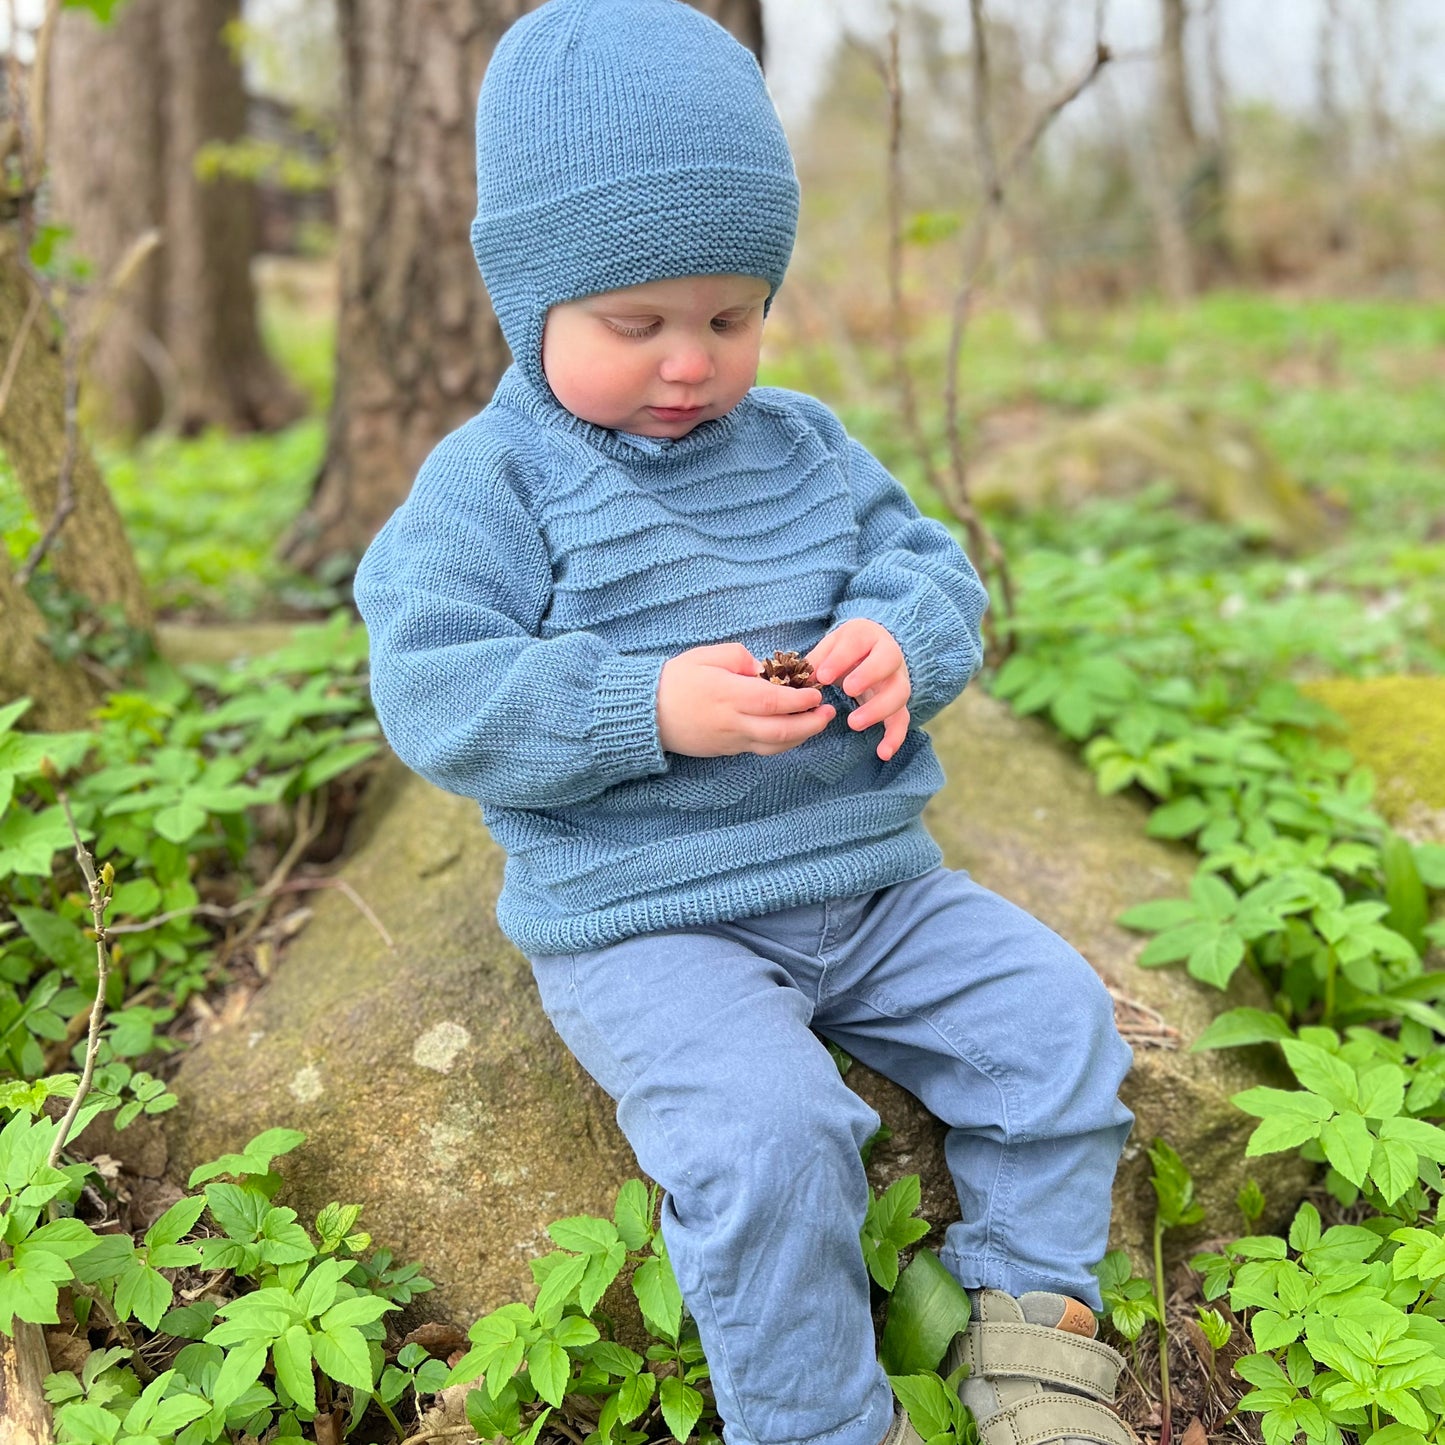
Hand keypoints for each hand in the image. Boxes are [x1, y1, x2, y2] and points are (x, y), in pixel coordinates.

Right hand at [657, 643, 835, 757]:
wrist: (647, 713)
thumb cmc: (676, 679)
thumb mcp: (705, 655)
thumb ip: (739, 658)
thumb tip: (763, 669)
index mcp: (728, 694)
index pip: (773, 700)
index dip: (799, 699)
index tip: (816, 692)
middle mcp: (732, 721)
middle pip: (780, 730)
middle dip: (810, 724)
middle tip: (828, 713)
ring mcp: (730, 740)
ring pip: (774, 746)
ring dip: (801, 737)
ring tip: (817, 723)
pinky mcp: (727, 750)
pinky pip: (761, 749)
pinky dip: (782, 742)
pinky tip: (794, 731)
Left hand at [807, 619, 910, 760]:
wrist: (874, 649)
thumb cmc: (847, 650)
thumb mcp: (830, 647)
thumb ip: (817, 661)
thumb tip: (801, 681)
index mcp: (867, 635)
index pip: (857, 642)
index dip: (841, 659)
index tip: (823, 676)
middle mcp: (889, 654)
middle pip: (888, 662)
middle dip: (868, 676)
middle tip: (847, 691)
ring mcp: (897, 679)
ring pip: (899, 693)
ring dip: (878, 709)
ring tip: (854, 723)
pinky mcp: (900, 702)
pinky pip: (903, 719)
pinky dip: (895, 737)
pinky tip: (883, 753)